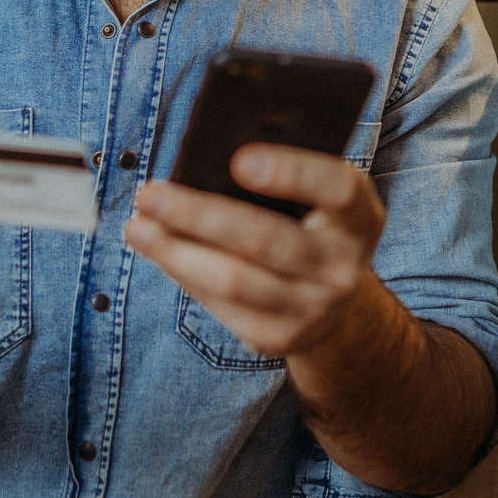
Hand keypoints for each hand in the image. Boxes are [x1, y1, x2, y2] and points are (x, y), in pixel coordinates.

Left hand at [123, 144, 385, 358]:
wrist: (333, 304)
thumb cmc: (310, 225)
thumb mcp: (315, 198)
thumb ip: (280, 175)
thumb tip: (205, 159)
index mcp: (361, 218)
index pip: (339, 189)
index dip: (292, 173)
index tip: (239, 159)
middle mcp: (344, 268)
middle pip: (267, 240)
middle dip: (199, 215)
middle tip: (150, 193)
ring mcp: (313, 310)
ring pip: (233, 280)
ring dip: (175, 251)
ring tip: (137, 225)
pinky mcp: (278, 338)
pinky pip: (219, 304)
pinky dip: (183, 272)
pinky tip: (159, 250)